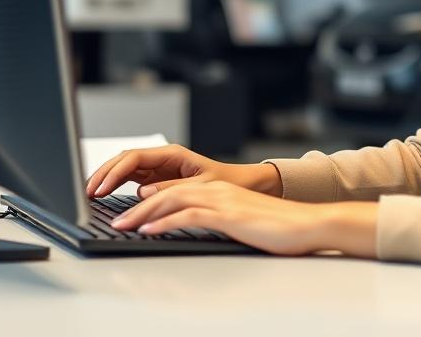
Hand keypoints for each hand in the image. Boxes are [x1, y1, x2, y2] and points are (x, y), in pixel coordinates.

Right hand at [85, 144, 281, 198]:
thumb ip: (171, 188)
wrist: (238, 185)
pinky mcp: (156, 179)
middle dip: (103, 174)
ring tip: (89, 194)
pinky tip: (104, 195)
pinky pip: (130, 178)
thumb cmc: (224, 183)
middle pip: (123, 160)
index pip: (134, 158)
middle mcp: (161, 158)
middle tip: (87, 192)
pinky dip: (115, 186)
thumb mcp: (200, 187)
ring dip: (106, 179)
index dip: (114, 172)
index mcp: (171, 154)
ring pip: (124, 168)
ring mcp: (157, 168)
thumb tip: (144, 192)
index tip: (101, 187)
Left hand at [110, 181, 378, 257]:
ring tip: (121, 225)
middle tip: (114, 218)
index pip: (174, 190)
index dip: (147, 199)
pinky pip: (188, 216)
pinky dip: (164, 222)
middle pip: (165, 192)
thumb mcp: (240, 220)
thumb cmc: (277, 228)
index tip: (126, 210)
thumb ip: (216, 219)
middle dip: (135, 206)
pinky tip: (148, 230)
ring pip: (171, 201)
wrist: (306, 225)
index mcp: (217, 190)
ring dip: (142, 214)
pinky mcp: (227, 215)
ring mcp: (220, 201)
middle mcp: (215, 190)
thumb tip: (195, 228)